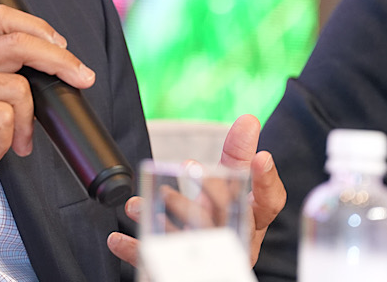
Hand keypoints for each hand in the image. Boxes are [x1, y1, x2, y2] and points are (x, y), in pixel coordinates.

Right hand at [0, 5, 94, 276]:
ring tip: (12, 142)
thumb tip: (53, 75)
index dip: (38, 27)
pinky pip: (3, 119)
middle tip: (83, 78)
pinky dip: (6, 141)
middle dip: (60, 60)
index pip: (1, 19)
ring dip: (26, 123)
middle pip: (18, 42)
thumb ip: (5, 87)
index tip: (63, 49)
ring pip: (17, 88)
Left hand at [107, 114, 285, 267]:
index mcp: (251, 219)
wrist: (205, 263)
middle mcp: (234, 239)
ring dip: (164, 221)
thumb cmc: (223, 219)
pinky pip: (158, 262)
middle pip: (227, 221)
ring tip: (139, 204)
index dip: (267, 180)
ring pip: (191, 242)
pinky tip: (117, 240)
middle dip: (208, 194)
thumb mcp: (232, 188)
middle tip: (190, 167)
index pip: (269, 202)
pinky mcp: (179, 270)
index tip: (261, 157)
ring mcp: (208, 257)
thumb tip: (249, 119)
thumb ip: (237, 156)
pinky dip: (136, 249)